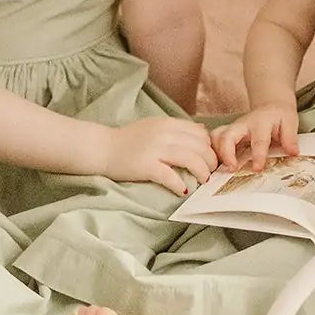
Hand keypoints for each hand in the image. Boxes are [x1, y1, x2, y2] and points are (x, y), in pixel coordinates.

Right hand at [102, 117, 216, 194]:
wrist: (103, 148)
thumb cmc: (129, 140)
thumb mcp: (155, 125)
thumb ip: (177, 128)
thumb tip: (202, 131)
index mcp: (168, 123)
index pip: (200, 133)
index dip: (210, 147)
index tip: (211, 159)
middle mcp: (164, 133)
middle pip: (200, 146)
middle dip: (211, 161)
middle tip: (211, 173)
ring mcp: (155, 149)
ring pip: (191, 159)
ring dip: (202, 173)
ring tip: (203, 182)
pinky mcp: (146, 166)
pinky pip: (170, 176)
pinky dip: (180, 185)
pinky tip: (183, 191)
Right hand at [211, 103, 298, 171]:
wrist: (271, 105)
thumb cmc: (280, 116)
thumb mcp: (290, 122)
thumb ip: (290, 137)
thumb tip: (293, 152)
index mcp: (260, 123)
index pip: (258, 140)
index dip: (257, 155)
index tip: (257, 169)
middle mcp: (243, 124)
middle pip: (227, 135)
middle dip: (226, 153)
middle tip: (231, 169)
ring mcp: (232, 128)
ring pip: (216, 136)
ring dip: (216, 152)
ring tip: (220, 169)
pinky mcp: (226, 134)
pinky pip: (213, 141)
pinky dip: (212, 152)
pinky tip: (217, 165)